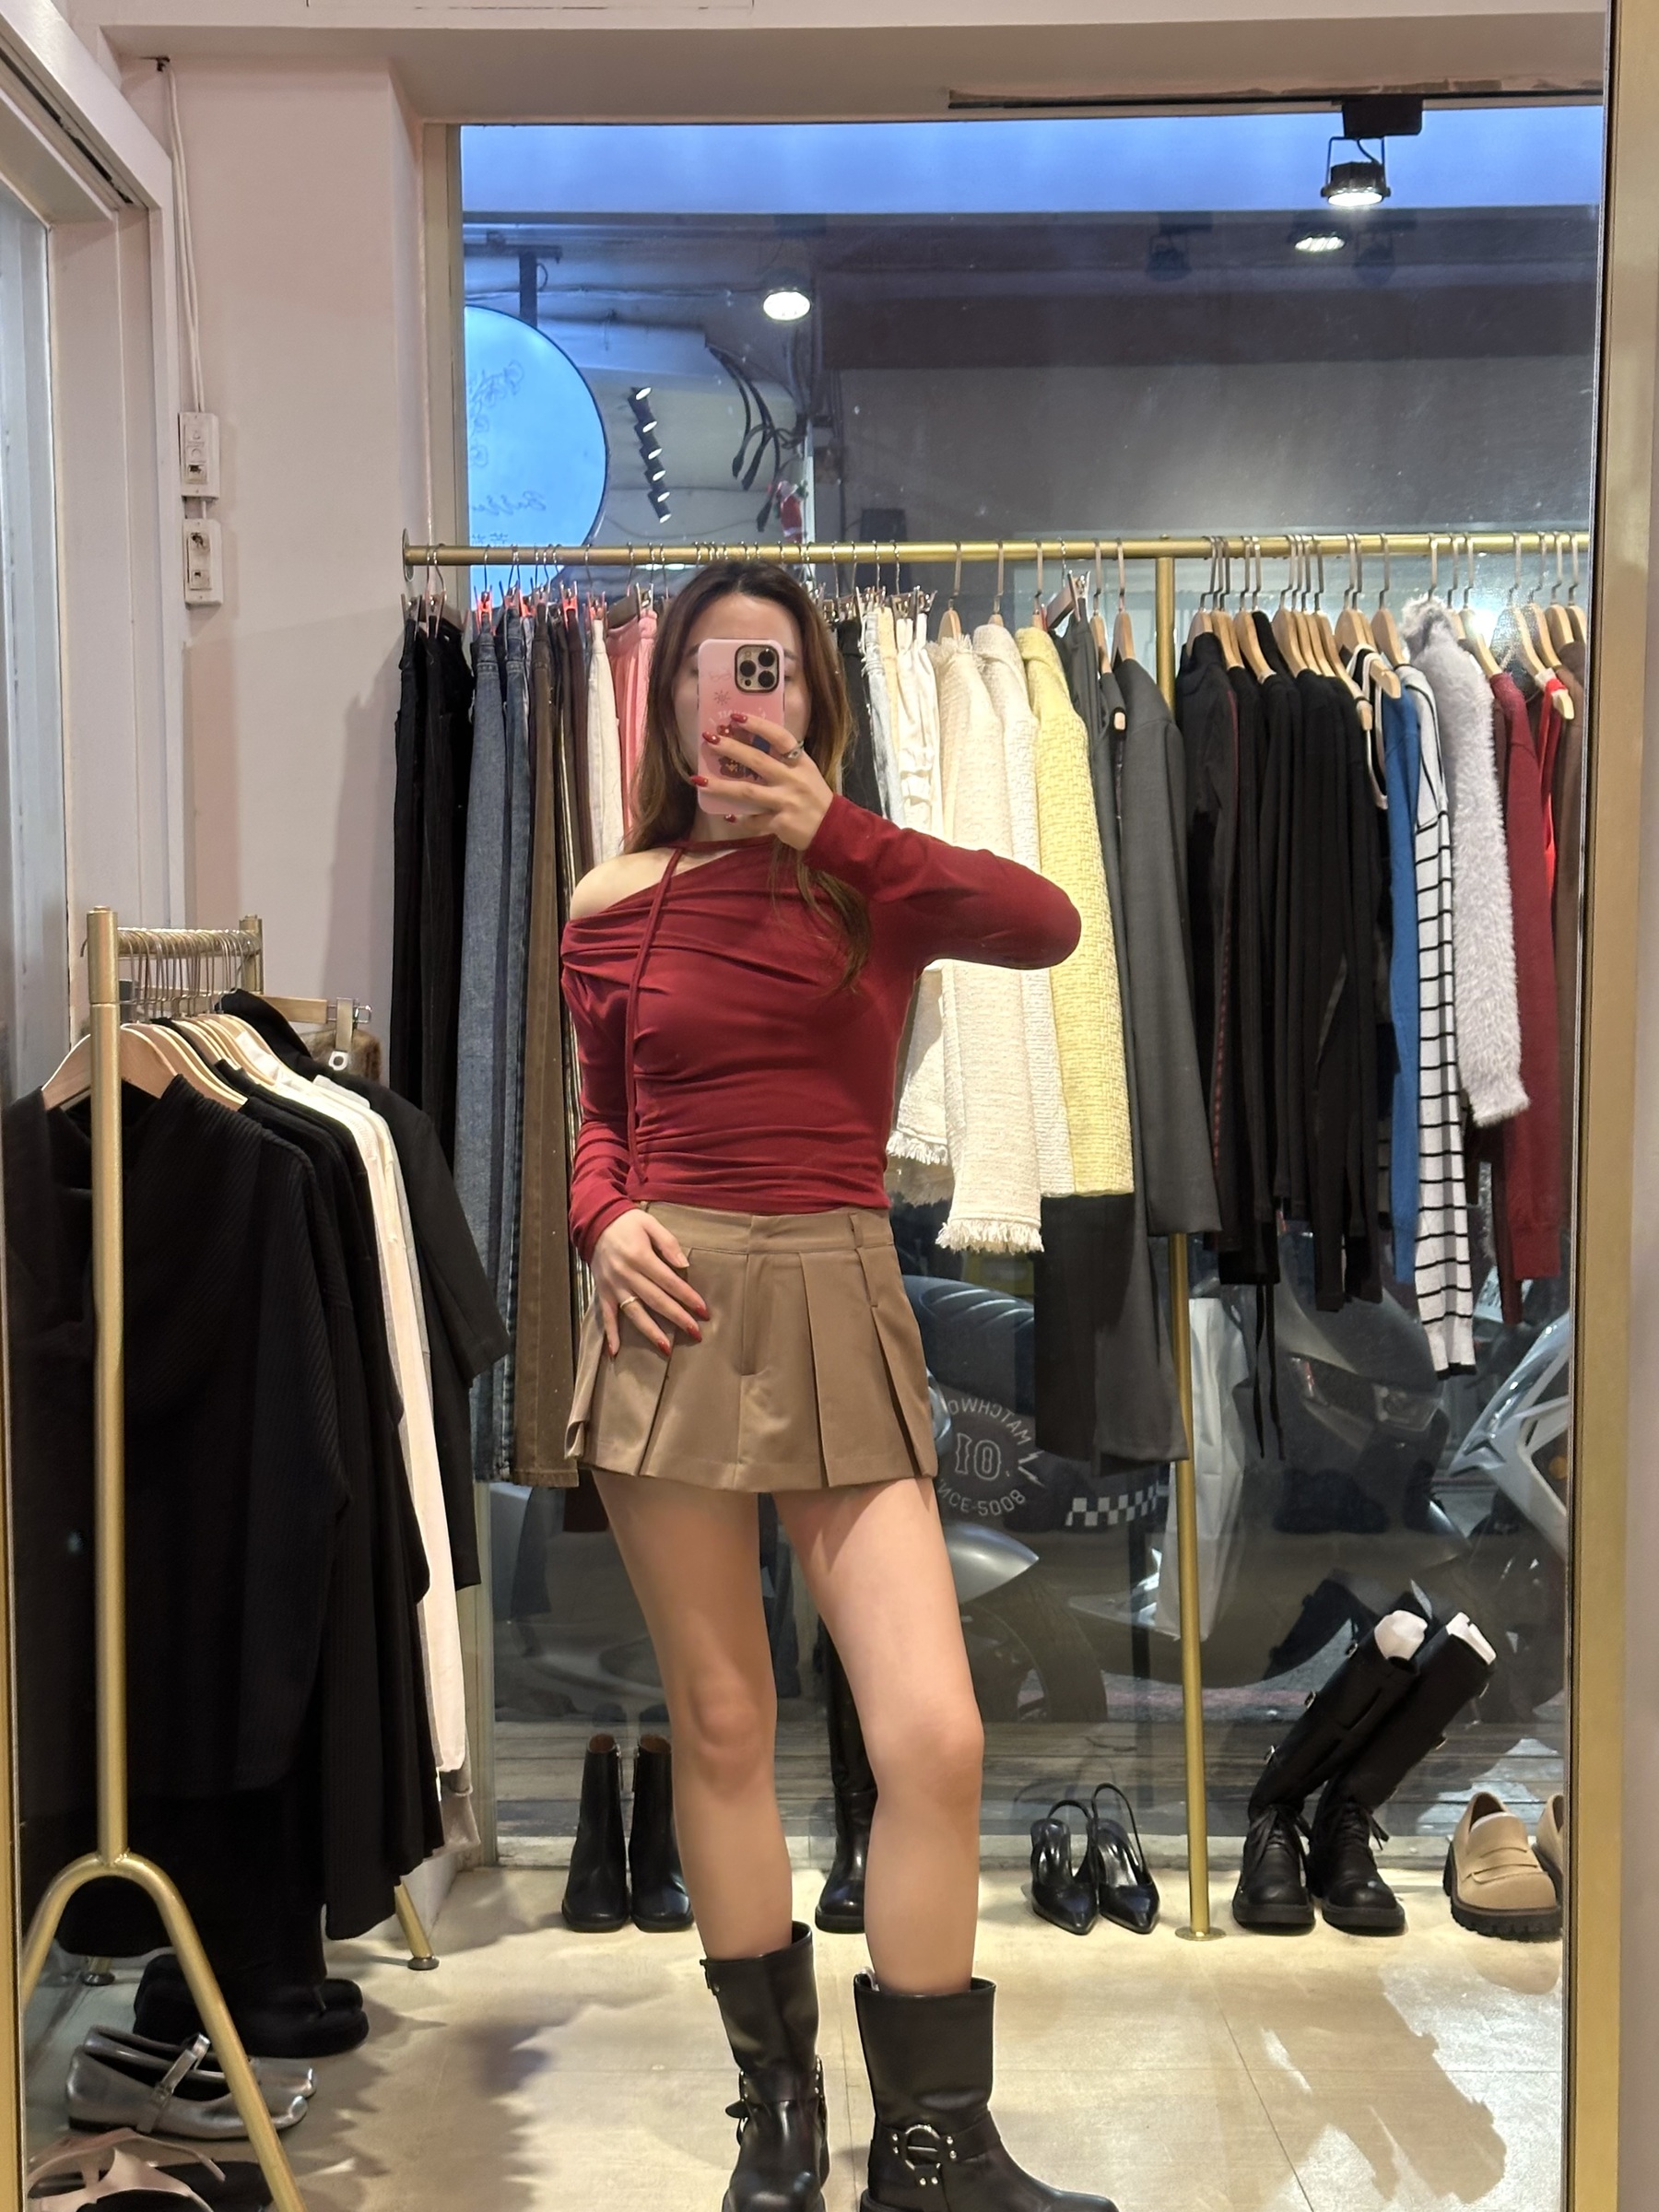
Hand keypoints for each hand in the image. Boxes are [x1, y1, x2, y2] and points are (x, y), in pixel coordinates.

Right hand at [592, 1210, 709, 1356]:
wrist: (596, 1221)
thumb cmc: (628, 1222)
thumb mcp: (651, 1224)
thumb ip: (668, 1243)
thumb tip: (684, 1265)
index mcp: (640, 1257)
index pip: (669, 1282)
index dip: (687, 1297)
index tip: (703, 1311)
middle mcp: (626, 1274)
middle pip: (656, 1300)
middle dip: (677, 1318)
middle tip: (695, 1333)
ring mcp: (613, 1286)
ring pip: (634, 1313)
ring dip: (651, 1332)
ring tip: (666, 1348)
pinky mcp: (603, 1292)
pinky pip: (606, 1316)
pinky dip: (610, 1334)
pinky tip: (616, 1351)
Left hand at [692, 713, 833, 850]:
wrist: (834, 830)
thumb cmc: (816, 798)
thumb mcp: (806, 773)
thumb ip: (785, 761)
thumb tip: (751, 745)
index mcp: (801, 763)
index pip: (780, 738)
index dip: (758, 725)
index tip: (735, 716)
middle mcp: (793, 780)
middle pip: (758, 761)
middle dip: (731, 749)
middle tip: (710, 739)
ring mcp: (786, 802)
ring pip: (748, 792)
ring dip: (722, 786)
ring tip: (699, 779)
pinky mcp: (781, 823)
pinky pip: (754, 821)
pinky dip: (740, 820)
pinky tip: (726, 816)